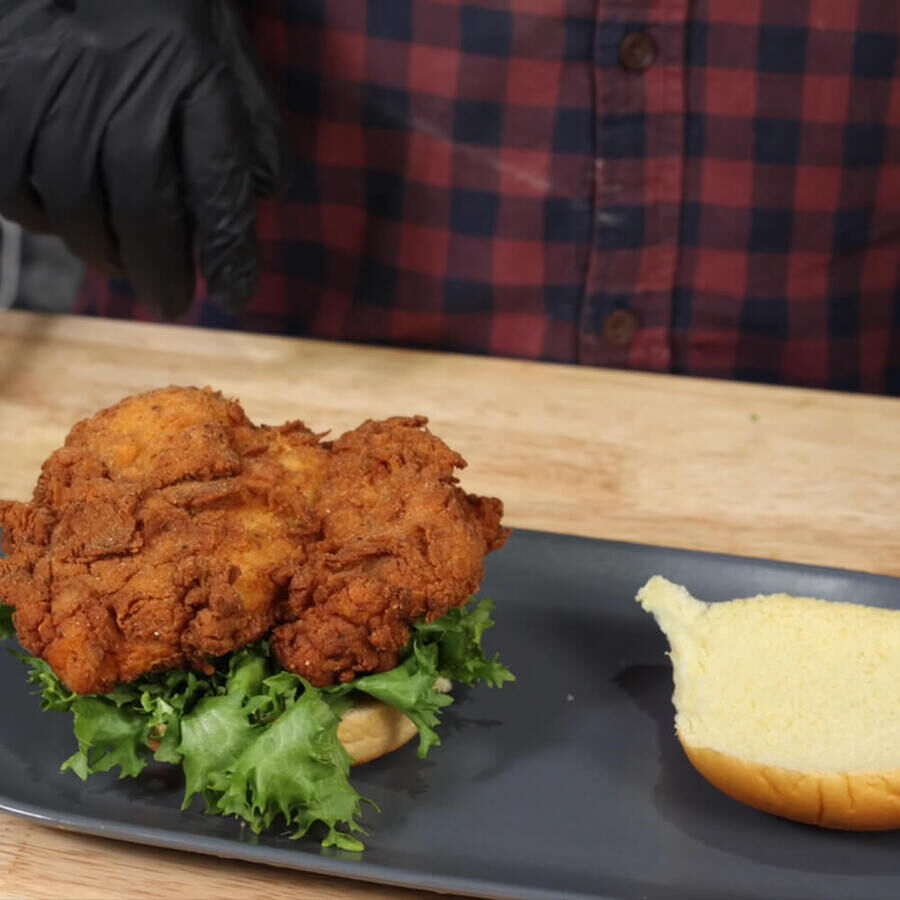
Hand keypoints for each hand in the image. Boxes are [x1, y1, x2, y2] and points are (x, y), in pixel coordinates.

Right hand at [0, 0, 286, 316]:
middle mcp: (123, 85)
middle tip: (171, 300)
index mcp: (193, 74)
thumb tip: (268, 194)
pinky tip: (63, 218)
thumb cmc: (165, 11)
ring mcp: (52, 87)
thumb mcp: (227, 53)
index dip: (227, 249)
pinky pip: (13, 183)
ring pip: (73, 205)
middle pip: (142, 208)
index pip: (218, 181)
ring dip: (101, 251)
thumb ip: (252, 124)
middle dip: (159, 269)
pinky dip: (40, 217)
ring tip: (121, 263)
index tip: (235, 296)